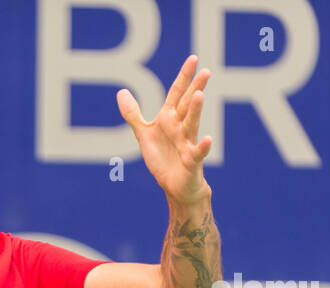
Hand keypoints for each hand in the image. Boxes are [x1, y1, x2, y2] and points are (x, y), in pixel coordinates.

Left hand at [117, 55, 212, 205]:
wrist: (175, 186)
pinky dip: (202, 146)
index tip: (193, 59)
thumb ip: (134, 114)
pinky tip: (207, 139)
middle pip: (187, 105)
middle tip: (206, 71)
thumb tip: (121, 91)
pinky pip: (197, 153)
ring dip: (195, 111)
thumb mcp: (144, 134)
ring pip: (191, 124)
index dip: (184, 77)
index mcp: (169, 119)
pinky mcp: (191, 161)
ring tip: (199, 96)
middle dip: (195, 89)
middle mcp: (180, 128)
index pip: (177, 94)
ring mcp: (187, 143)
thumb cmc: (163, 158)